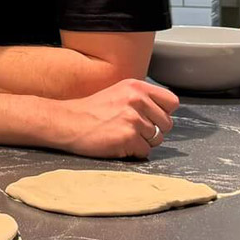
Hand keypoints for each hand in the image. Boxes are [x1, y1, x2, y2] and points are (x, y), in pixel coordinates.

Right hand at [49, 79, 179, 158]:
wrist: (66, 122)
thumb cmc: (90, 111)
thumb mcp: (119, 93)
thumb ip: (142, 99)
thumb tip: (164, 112)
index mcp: (137, 87)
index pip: (172, 102)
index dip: (163, 113)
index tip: (150, 117)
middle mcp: (137, 100)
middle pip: (167, 124)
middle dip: (153, 130)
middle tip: (131, 129)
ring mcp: (133, 119)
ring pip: (157, 139)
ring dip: (142, 142)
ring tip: (122, 136)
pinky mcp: (128, 137)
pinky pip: (145, 152)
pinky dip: (133, 152)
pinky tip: (118, 144)